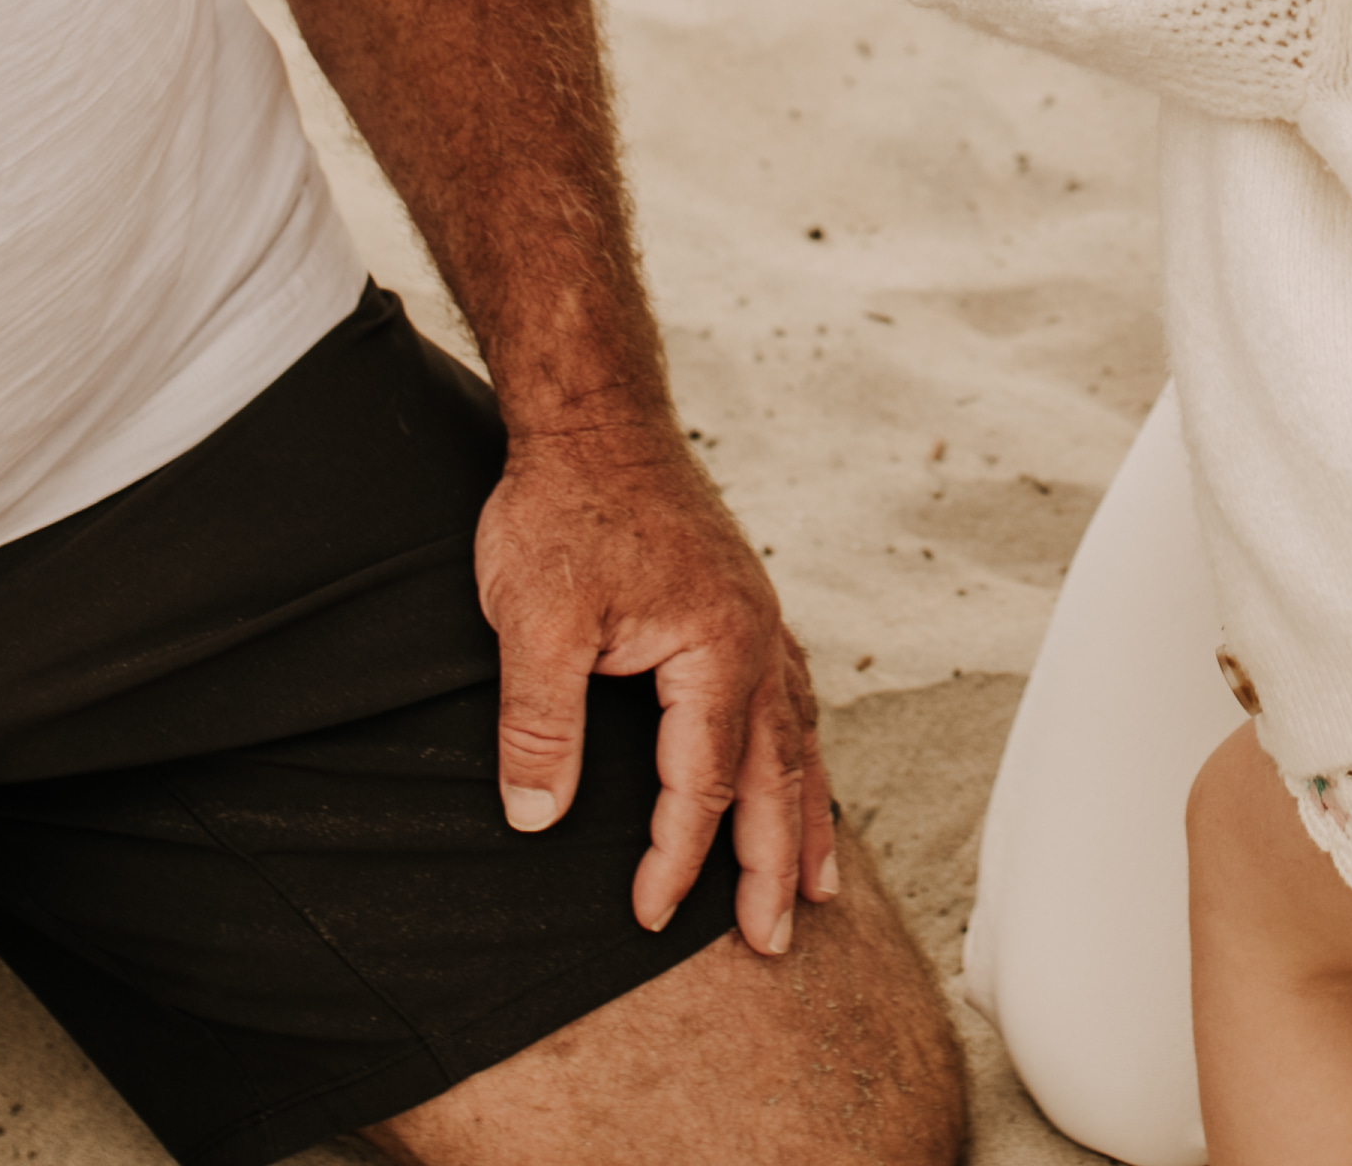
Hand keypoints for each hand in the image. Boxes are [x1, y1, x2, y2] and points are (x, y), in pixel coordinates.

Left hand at [478, 420, 836, 955]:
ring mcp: (758, 619)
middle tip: (775, 938)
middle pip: (778, 775)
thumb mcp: (534, 620)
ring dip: (805, 814)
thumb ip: (541, 725)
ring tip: (817, 880)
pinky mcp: (743, 602)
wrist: (593, 414)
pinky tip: (796, 766)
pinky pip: (790, 695)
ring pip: (797, 737)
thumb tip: (537, 820)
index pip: (701, 785)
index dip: (675, 859)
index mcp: (716, 650)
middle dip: (776, 864)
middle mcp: (756, 640)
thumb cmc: (563, 508)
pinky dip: (798, 749)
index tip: (646, 917)